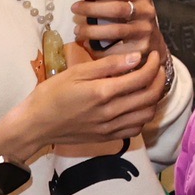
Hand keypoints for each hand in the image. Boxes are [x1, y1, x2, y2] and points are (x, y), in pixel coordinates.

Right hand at [0, 48, 165, 164]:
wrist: (35, 125)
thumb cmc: (51, 94)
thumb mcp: (76, 72)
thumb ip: (108, 65)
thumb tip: (136, 57)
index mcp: (103, 93)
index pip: (142, 78)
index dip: (154, 65)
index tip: (154, 55)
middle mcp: (111, 113)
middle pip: (150, 96)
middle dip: (159, 79)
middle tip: (156, 68)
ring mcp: (110, 128)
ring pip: (146, 115)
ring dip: (154, 98)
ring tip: (149, 85)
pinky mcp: (106, 138)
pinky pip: (135, 129)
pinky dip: (143, 116)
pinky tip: (137, 105)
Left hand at [75, 0, 164, 79]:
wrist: (153, 44)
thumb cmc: (132, 17)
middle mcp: (147, 12)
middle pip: (117, 9)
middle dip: (92, 8)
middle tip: (75, 8)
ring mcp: (145, 32)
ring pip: (115, 31)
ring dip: (92, 30)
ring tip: (77, 30)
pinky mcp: (140, 50)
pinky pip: (115, 50)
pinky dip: (98, 48)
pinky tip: (88, 44)